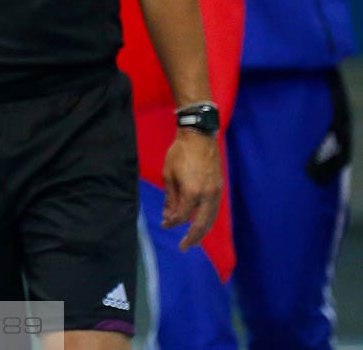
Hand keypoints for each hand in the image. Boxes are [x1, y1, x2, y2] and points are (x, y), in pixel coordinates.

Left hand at [161, 128, 221, 249]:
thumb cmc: (179, 154)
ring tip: (193, 240)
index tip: (164, 225)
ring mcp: (216, 193)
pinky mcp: (220, 188)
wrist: (199, 137)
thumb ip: (170, 198)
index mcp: (192, 192)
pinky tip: (202, 223)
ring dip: (202, 231)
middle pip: (202, 224)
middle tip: (184, 247)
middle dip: (193, 238)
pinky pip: (215, 210)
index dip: (173, 223)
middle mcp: (207, 196)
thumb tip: (168, 216)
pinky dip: (208, 220)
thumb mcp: (169, 175)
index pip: (183, 216)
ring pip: (211, 219)